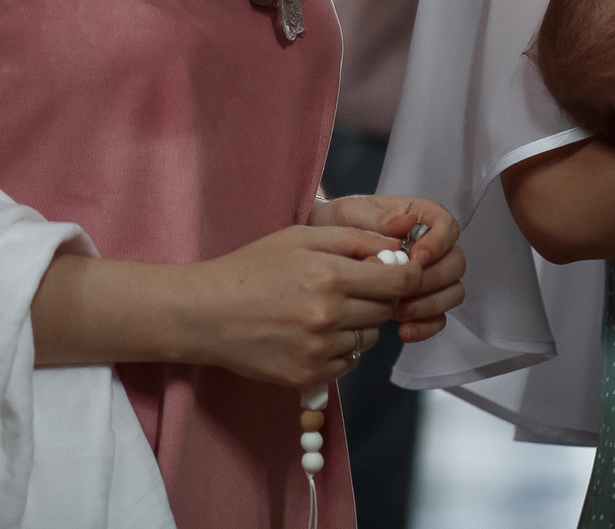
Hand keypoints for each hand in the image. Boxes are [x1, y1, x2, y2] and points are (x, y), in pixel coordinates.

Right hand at [180, 224, 422, 387]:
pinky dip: (339, 349)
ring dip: (357, 325)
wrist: (207, 313)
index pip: (399, 281)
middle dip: (376, 298)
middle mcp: (330, 316)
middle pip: (386, 311)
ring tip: (323, 311)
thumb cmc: (252, 268)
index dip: (407, 275)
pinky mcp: (310, 376)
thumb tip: (398, 245)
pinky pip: (348, 363)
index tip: (399, 273)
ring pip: (368, 339)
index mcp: (330, 275)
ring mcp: (320, 350)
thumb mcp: (299, 238)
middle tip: (348, 288)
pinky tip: (311, 334)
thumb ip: (353, 238)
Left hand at [306, 194, 466, 340]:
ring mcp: (429, 275)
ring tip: (397, 311)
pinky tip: (403, 331)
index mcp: (419, 216)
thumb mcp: (352, 213)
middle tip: (402, 290)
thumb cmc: (337, 223)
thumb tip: (408, 222)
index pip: (447, 226)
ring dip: (430, 305)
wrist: (320, 252)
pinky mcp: (422, 301)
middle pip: (455, 263)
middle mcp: (431, 245)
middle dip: (432, 280)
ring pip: (453, 292)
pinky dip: (426, 326)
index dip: (438, 244)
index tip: (415, 258)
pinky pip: (440, 317)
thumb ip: (380, 218)